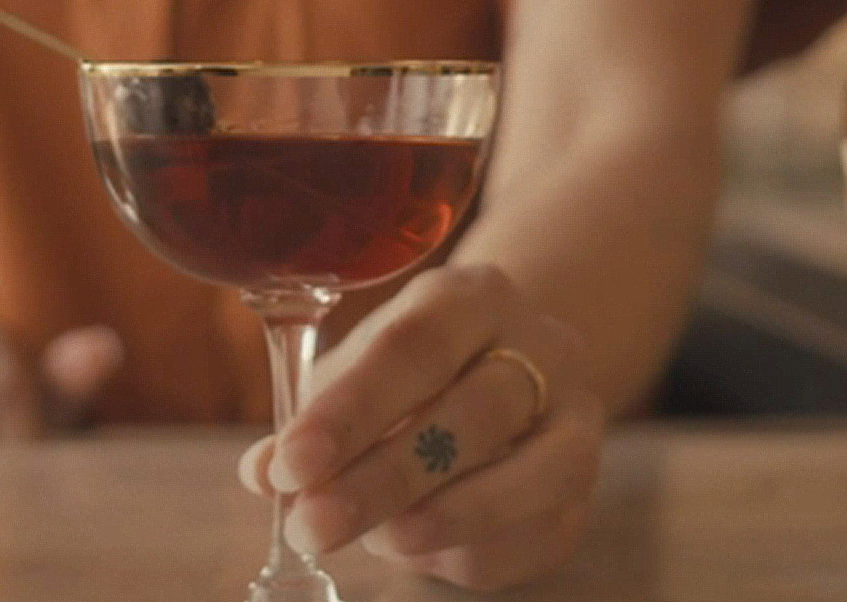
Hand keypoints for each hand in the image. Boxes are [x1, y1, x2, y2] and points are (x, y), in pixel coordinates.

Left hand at [237, 265, 603, 591]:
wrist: (517, 364)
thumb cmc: (414, 368)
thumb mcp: (357, 370)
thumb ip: (311, 418)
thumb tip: (261, 472)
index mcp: (470, 297)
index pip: (411, 348)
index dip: (348, 411)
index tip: (290, 465)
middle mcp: (540, 346)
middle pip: (470, 415)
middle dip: (383, 479)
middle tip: (312, 524)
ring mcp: (577, 416)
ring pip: (524, 478)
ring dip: (436, 520)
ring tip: (369, 542)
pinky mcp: (586, 485)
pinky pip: (536, 530)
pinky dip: (468, 548)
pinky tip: (412, 546)